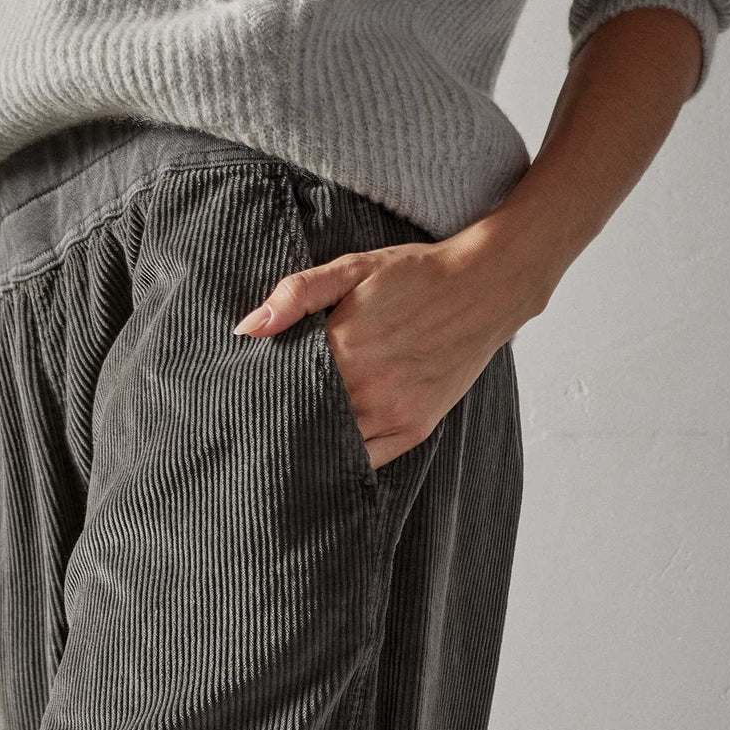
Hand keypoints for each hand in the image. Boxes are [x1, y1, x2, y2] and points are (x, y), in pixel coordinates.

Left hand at [232, 217, 557, 469]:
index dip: (261, 393)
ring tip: (286, 439)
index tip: (243, 397)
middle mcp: (366, 389)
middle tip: (253, 427)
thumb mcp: (353, 268)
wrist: (487, 287)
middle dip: (279, 422)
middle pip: (302, 421)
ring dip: (309, 443)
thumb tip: (247, 329)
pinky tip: (325, 450)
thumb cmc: (416, 275)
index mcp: (343, 348)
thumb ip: (297, 295)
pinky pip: (365, 460)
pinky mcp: (413, 429)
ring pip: (331, 446)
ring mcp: (392, 414)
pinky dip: (342, 457)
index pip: (281, 387)